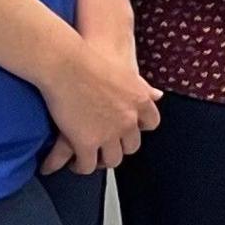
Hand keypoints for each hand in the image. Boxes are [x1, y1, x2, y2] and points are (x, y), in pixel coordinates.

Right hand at [37, 34, 159, 173]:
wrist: (66, 62)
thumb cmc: (91, 58)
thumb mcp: (125, 71)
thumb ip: (142, 87)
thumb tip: (158, 95)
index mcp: (140, 101)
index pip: (151, 123)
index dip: (138, 127)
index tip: (127, 127)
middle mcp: (128, 121)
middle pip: (131, 145)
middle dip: (120, 146)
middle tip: (107, 146)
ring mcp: (108, 134)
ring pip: (112, 160)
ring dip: (102, 160)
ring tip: (91, 159)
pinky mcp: (85, 143)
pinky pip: (87, 165)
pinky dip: (81, 167)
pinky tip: (74, 163)